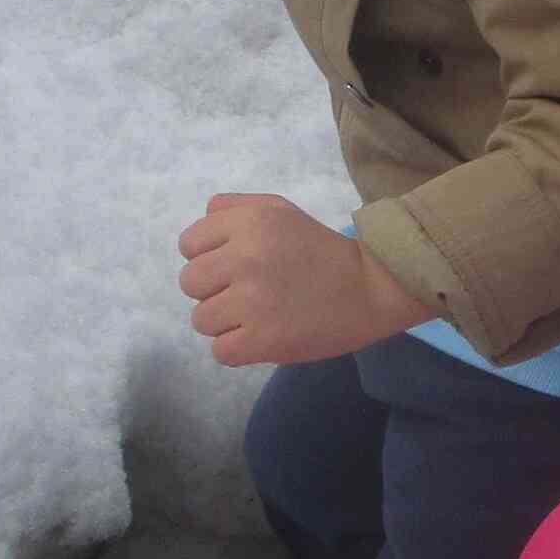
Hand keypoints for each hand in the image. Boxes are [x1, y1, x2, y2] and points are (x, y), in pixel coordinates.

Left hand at [176, 193, 430, 367]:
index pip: (189, 245)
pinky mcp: (263, 339)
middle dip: (214, 290)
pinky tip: (261, 337)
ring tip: (258, 316)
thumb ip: (238, 207)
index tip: (234, 266)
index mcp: (248, 223)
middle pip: (190, 283)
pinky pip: (220, 352)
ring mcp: (252, 301)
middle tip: (247, 294)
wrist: (370, 287)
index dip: (208, 257)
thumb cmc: (322, 250)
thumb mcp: (282, 210)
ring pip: (202, 320)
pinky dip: (238, 349)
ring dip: (225, 323)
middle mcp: (245, 258)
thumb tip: (204, 215)